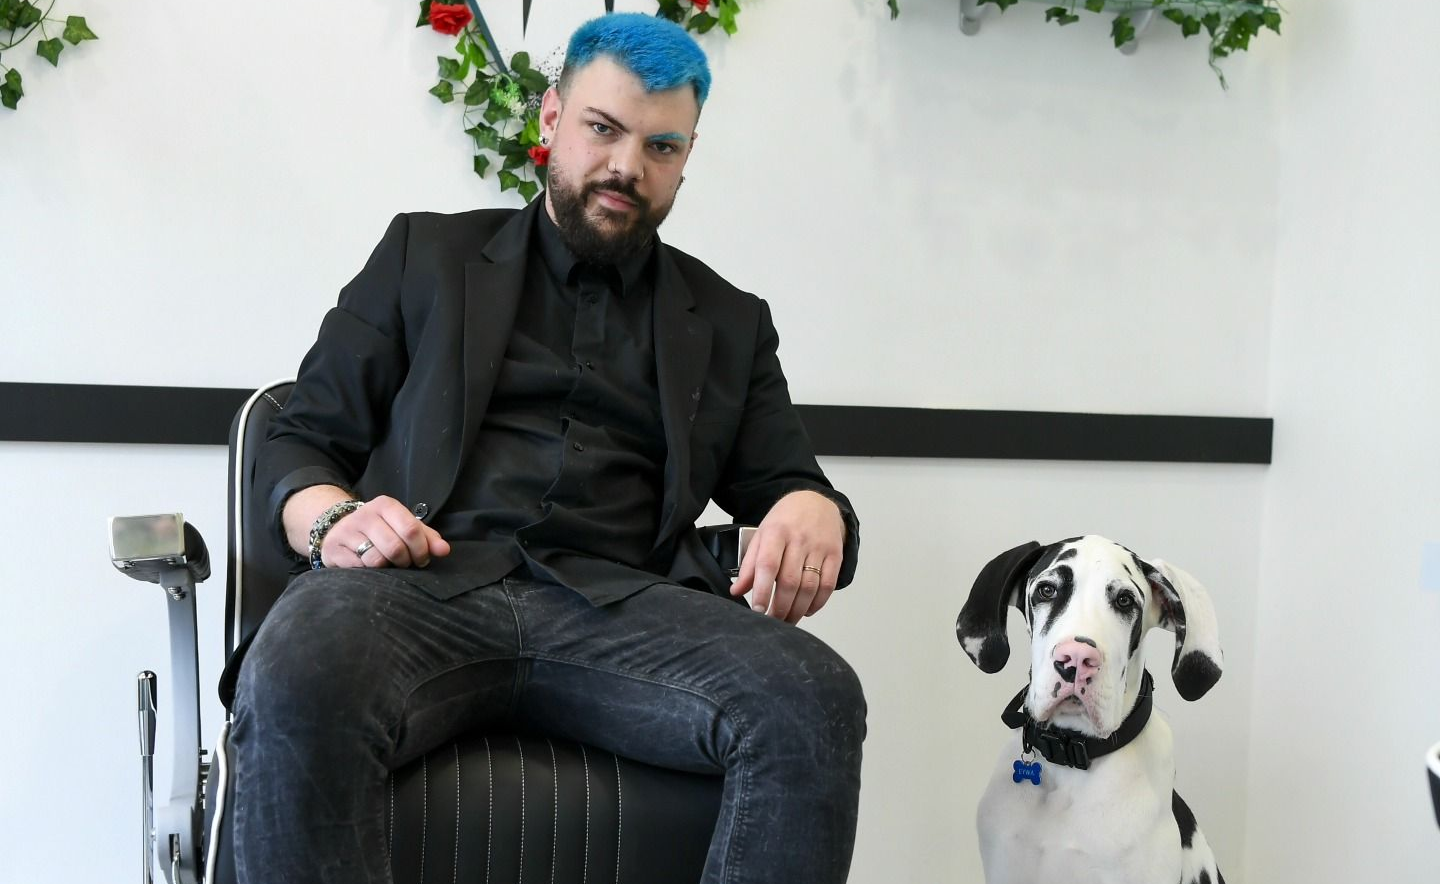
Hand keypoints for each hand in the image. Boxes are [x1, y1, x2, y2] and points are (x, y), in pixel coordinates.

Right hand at [284, 486, 450, 568]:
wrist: (337, 528)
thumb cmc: (379, 529)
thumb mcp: (402, 526)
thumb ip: (426, 537)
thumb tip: (444, 550)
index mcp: (386, 505)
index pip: (411, 529)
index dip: (421, 549)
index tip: (422, 559)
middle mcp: (365, 515)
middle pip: (395, 547)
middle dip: (405, 561)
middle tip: (406, 564)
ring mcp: (347, 532)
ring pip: (376, 560)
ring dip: (387, 568)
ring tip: (388, 565)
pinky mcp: (334, 549)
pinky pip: (359, 568)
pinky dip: (369, 572)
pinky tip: (370, 567)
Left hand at [729, 490, 843, 622]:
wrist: (816, 502)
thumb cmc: (785, 521)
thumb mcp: (761, 535)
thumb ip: (749, 564)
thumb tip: (737, 591)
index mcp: (776, 533)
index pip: (768, 565)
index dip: (762, 590)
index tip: (757, 610)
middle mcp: (799, 539)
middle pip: (790, 581)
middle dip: (780, 608)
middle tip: (772, 621)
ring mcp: (819, 547)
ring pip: (809, 587)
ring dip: (798, 610)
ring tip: (788, 620)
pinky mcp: (836, 555)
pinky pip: (828, 585)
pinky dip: (817, 603)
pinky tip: (807, 610)